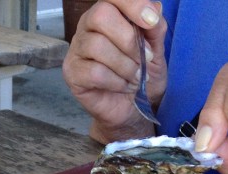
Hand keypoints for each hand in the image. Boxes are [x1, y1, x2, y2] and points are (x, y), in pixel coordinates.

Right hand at [62, 0, 167, 142]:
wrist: (133, 108)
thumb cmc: (140, 75)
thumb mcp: (155, 49)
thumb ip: (155, 28)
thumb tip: (154, 11)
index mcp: (107, 13)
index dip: (133, 5)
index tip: (151, 22)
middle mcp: (87, 27)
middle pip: (100, 16)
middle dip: (128, 39)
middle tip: (143, 59)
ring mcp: (76, 50)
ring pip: (97, 46)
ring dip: (124, 65)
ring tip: (135, 77)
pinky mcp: (72, 74)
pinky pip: (94, 72)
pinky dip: (115, 81)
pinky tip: (122, 86)